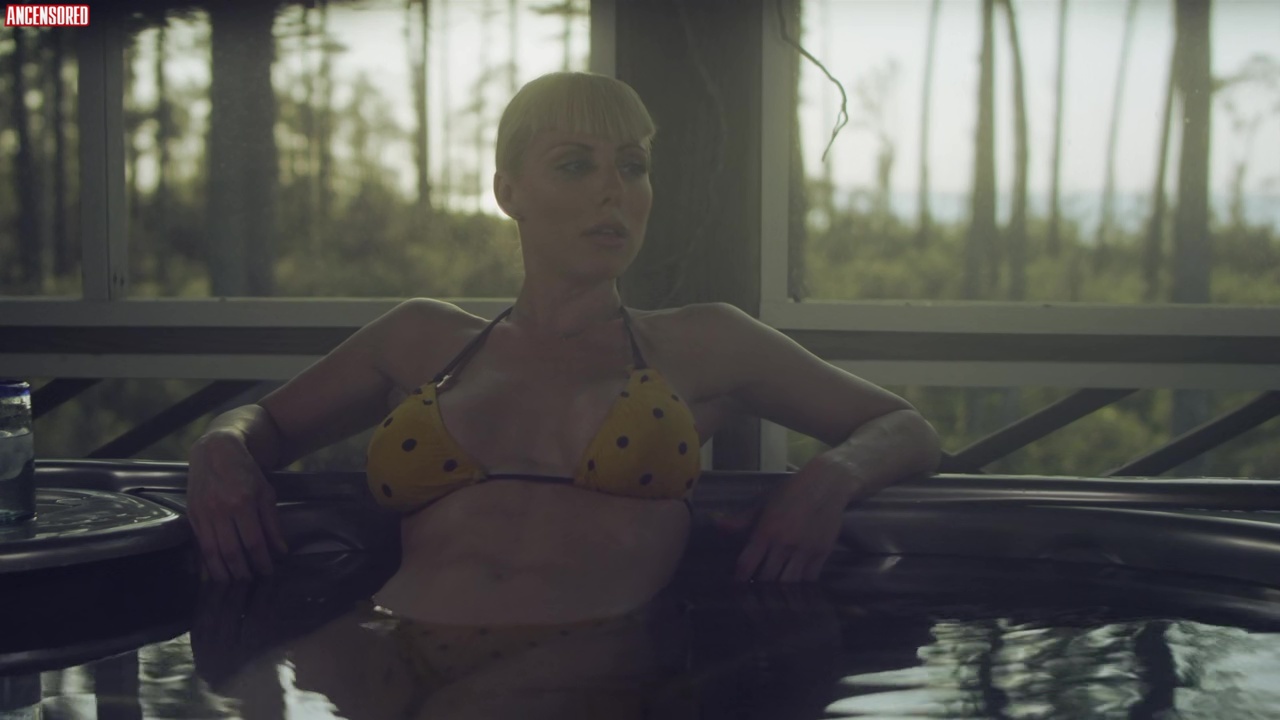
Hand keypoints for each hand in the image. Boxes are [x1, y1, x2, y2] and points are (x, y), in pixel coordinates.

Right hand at [187, 431, 288, 581]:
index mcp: (243, 503)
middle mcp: (221, 510)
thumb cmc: (245, 471)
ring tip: (233, 583)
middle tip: (251, 582)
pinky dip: (205, 562)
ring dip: (223, 572)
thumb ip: (272, 523)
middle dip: (242, 571)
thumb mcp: (265, 492)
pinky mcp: (192, 515)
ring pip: (213, 552)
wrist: (215, 451)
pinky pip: (198, 544)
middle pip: (232, 551)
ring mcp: (203, 513)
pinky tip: (211, 574)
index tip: (268, 572)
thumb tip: (281, 550)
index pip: (254, 542)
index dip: (261, 561)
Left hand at [714, 457, 856, 582]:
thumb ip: (742, 520)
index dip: (740, 578)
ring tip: (772, 595)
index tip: (737, 585)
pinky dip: (800, 585)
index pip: (747, 563)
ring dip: (779, 590)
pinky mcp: (822, 553)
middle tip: (754, 592)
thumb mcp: (764, 502)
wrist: (827, 485)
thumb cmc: (791, 492)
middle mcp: (784, 543)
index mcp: (766, 530)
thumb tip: (718, 526)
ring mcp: (804, 550)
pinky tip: (794, 586)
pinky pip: (809, 579)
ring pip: (788, 582)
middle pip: (767, 578)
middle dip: (758, 587)